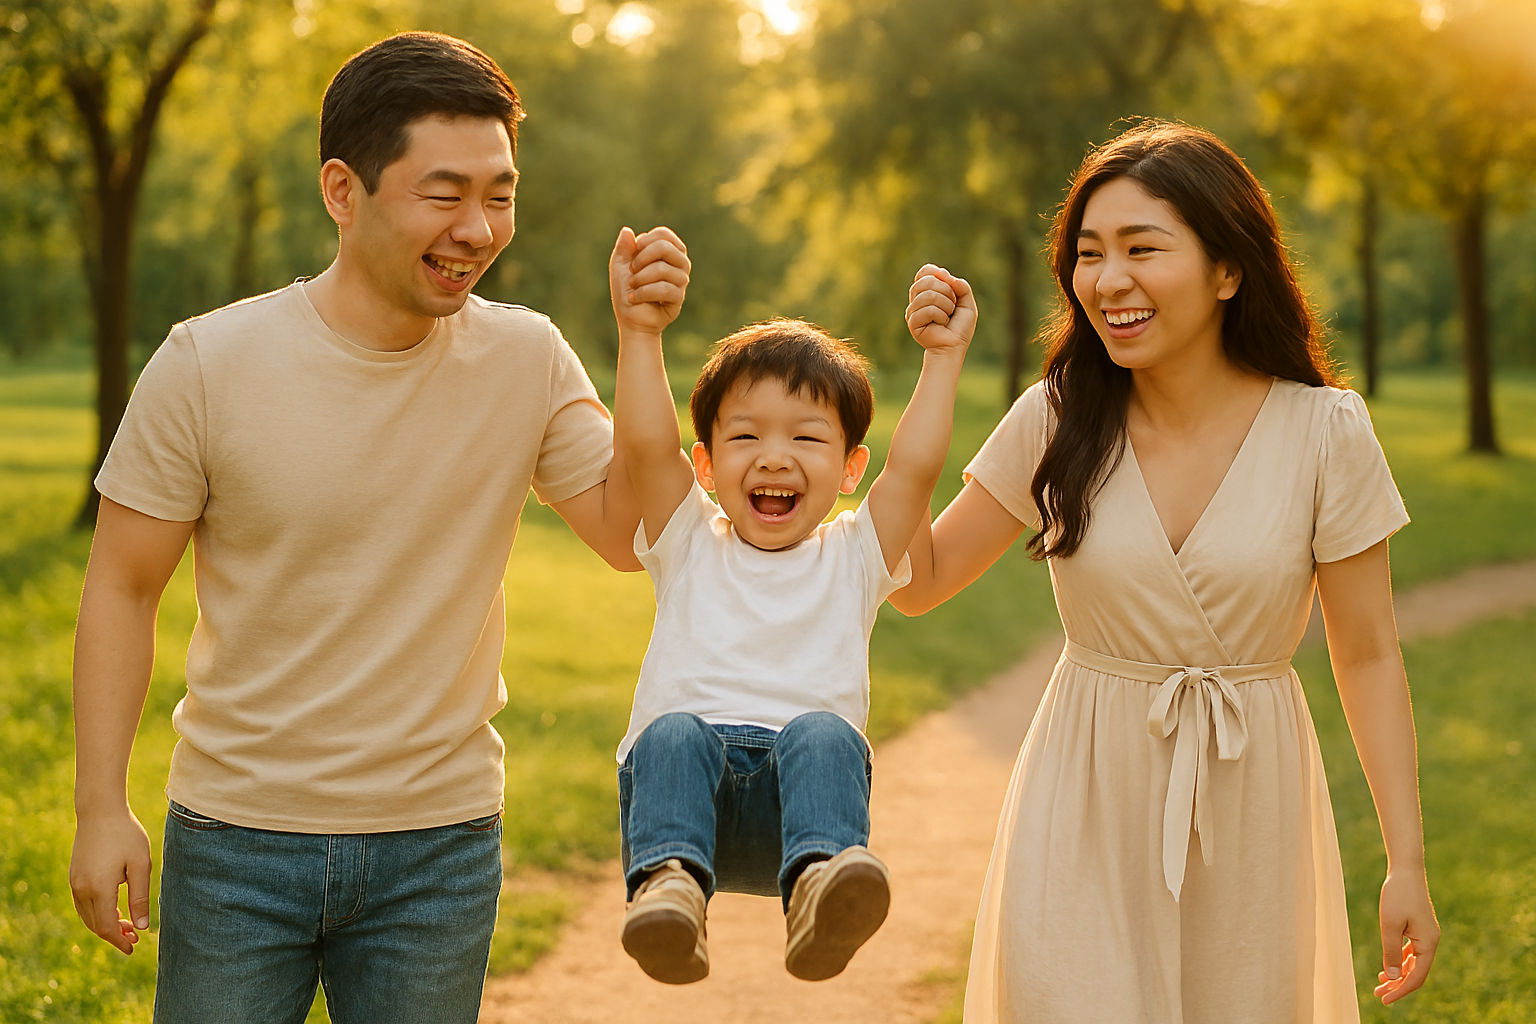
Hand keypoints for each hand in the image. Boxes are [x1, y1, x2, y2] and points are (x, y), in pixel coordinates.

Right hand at [69, 809, 151, 953]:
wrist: (100, 812)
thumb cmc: (125, 835)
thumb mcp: (141, 865)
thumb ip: (140, 897)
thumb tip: (142, 926)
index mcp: (99, 889)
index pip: (106, 927)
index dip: (119, 941)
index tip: (133, 948)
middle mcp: (82, 890)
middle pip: (95, 925)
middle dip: (114, 935)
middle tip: (135, 937)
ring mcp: (75, 883)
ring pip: (87, 916)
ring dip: (105, 925)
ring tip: (127, 926)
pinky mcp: (74, 877)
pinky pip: (83, 905)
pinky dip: (96, 914)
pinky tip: (113, 911)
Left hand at [609, 226, 689, 337]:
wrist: (630, 319)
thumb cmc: (627, 290)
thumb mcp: (620, 265)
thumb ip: (623, 247)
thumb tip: (627, 231)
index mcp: (669, 251)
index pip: (663, 234)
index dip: (644, 242)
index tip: (633, 255)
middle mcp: (680, 263)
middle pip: (664, 247)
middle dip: (641, 259)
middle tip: (632, 272)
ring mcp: (682, 280)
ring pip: (662, 269)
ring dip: (640, 279)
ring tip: (633, 288)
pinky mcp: (679, 298)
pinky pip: (663, 289)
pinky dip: (643, 293)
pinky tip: (636, 299)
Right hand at [906, 264, 976, 352]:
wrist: (953, 348)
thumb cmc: (959, 328)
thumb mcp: (967, 303)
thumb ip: (961, 286)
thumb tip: (945, 274)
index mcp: (927, 292)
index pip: (925, 271)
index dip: (938, 274)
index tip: (951, 287)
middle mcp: (917, 299)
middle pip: (927, 280)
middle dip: (947, 292)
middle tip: (951, 307)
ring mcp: (912, 310)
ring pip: (929, 294)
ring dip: (946, 305)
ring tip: (947, 317)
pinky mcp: (912, 322)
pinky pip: (929, 309)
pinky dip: (941, 316)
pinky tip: (941, 324)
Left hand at [1373, 867, 1438, 1003]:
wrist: (1405, 871)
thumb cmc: (1397, 895)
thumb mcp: (1390, 925)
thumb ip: (1391, 952)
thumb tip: (1394, 978)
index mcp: (1428, 944)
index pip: (1417, 977)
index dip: (1401, 990)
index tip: (1384, 999)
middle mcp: (1431, 942)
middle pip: (1416, 972)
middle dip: (1398, 985)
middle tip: (1378, 994)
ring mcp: (1426, 935)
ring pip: (1414, 963)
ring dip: (1398, 974)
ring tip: (1380, 983)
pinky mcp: (1419, 929)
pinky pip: (1412, 952)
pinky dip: (1401, 960)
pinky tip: (1389, 966)